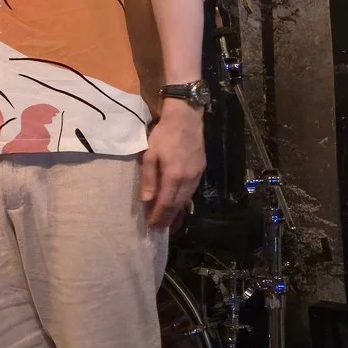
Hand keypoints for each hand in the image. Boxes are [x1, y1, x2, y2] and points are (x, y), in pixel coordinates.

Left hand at [139, 98, 205, 229]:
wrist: (186, 118)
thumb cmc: (164, 135)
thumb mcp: (150, 154)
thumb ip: (148, 178)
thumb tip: (146, 200)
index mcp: (173, 176)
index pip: (165, 203)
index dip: (158, 216)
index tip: (152, 226)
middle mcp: (188, 180)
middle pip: (177, 205)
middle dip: (168, 219)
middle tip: (159, 229)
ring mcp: (196, 176)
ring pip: (186, 200)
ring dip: (176, 213)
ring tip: (168, 222)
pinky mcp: (201, 171)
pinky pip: (191, 192)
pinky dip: (184, 202)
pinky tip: (178, 205)